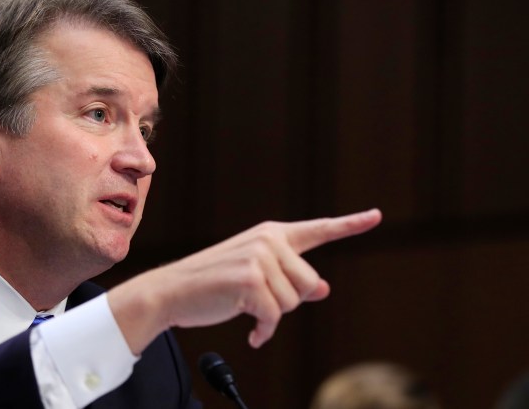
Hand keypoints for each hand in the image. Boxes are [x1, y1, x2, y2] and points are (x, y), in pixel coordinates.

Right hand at [108, 209, 381, 353]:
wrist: (171, 291)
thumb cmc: (212, 285)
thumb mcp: (255, 277)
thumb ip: (290, 279)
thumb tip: (323, 287)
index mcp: (271, 235)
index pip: (318, 230)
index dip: (351, 225)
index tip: (376, 216)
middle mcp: (269, 240)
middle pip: (308, 283)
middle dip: (285, 301)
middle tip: (252, 298)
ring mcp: (260, 257)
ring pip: (293, 302)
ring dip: (270, 315)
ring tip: (242, 305)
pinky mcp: (251, 279)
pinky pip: (275, 317)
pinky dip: (263, 330)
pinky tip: (250, 331)